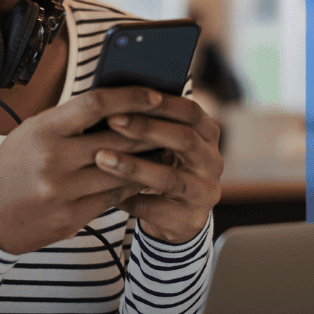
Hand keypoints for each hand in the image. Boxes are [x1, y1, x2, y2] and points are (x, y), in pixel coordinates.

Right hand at [0, 87, 170, 253]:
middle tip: (173, 122)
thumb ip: (72, 120)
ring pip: (122, 172)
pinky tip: (143, 176)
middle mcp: (53, 160)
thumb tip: (120, 105)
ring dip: (148, 160)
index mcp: (43, 130)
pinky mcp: (72, 219)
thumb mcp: (33, 132)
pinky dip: (131, 185)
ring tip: (166, 149)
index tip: (155, 94)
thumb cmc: (14, 166)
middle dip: (150, 131)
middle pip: (118, 140)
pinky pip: (114, 199)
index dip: (131, 97)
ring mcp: (64, 193)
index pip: (96, 104)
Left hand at [92, 93, 222, 244]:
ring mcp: (205, 192)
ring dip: (134, 166)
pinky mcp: (191, 219)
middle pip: (185, 140)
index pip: (191, 111)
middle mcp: (212, 161)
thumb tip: (109, 95)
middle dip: (146, 129)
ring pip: (170, 178)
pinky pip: (156, 209)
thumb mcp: (162, 142)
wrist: (176, 216)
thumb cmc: (161, 165)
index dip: (163, 103)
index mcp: (207, 134)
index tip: (130, 95)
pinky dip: (129, 199)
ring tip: (101, 157)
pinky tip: (103, 192)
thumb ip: (149, 122)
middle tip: (112, 120)